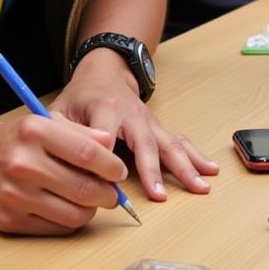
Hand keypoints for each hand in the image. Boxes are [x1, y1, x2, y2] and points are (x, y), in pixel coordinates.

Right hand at [0, 110, 127, 234]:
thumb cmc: (12, 140)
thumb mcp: (43, 122)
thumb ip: (79, 133)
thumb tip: (110, 147)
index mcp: (34, 132)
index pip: (87, 153)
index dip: (111, 166)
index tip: (119, 172)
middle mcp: (23, 164)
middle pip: (83, 188)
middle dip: (108, 194)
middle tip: (113, 193)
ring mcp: (14, 195)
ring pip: (73, 213)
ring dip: (91, 210)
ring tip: (92, 200)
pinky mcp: (9, 221)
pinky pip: (55, 228)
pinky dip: (71, 221)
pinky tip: (70, 208)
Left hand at [53, 48, 218, 201]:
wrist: (104, 73)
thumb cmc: (80, 98)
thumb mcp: (59, 111)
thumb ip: (62, 135)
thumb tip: (71, 164)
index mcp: (105, 108)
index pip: (106, 137)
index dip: (106, 162)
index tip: (109, 186)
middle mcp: (133, 114)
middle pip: (146, 142)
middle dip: (153, 170)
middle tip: (160, 196)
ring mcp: (149, 120)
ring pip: (169, 143)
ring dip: (185, 165)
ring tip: (201, 185)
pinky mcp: (158, 127)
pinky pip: (179, 141)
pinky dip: (195, 156)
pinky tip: (209, 170)